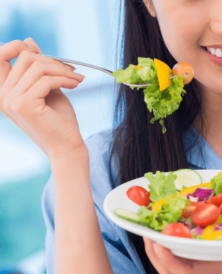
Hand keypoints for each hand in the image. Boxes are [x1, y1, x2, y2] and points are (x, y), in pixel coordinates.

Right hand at [0, 38, 85, 161]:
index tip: (50, 59)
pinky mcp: (25, 105)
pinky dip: (64, 79)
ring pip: (36, 66)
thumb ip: (37, 69)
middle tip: (72, 71)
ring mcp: (11, 101)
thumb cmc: (59, 121)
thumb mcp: (48, 89)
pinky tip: (76, 85)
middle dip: (53, 61)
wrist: (67, 146)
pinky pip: (46, 80)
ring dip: (62, 70)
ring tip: (77, 79)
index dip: (24, 48)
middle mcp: (2, 96)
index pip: (2, 55)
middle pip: (24, 57)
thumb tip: (28, 41)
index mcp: (4, 91)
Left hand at [144, 237, 221, 273]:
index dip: (168, 260)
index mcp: (221, 269)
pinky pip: (184, 257)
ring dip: (159, 250)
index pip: (186, 272)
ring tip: (153, 230)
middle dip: (155, 254)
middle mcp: (210, 269)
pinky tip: (173, 229)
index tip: (156, 241)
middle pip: (172, 272)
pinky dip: (173, 245)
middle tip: (147, 231)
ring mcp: (209, 265)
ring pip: (175, 266)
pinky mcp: (211, 259)